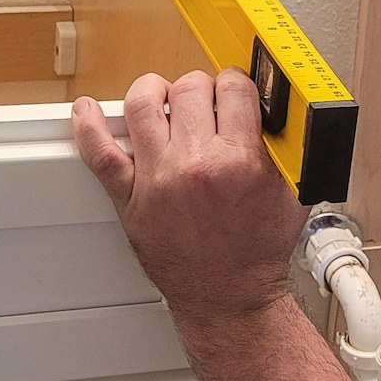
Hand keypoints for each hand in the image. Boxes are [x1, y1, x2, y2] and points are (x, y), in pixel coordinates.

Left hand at [72, 70, 307, 329]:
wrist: (230, 297)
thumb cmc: (258, 253)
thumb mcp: (292, 193)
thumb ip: (286, 149)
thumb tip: (274, 112)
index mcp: (241, 160)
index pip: (233, 88)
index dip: (235, 83)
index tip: (232, 92)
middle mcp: (196, 164)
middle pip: (188, 88)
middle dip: (199, 88)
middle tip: (202, 102)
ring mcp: (158, 179)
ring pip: (142, 105)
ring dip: (151, 91)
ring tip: (159, 97)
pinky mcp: (130, 198)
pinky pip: (99, 154)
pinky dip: (88, 125)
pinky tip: (88, 110)